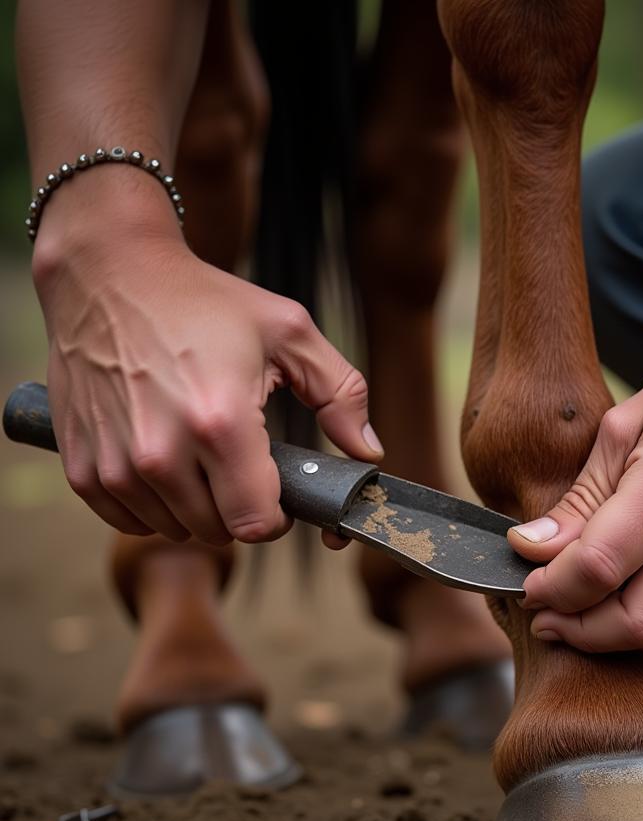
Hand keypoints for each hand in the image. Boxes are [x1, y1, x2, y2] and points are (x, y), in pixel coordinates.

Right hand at [36, 231, 382, 544]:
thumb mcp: (290, 332)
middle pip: (218, 533)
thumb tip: (370, 451)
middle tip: (239, 461)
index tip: (277, 487)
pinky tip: (163, 459)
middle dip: (239, 507)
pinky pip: (130, 521)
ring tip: (198, 451)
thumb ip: (342, 393)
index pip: (257, 524)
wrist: (107, 273)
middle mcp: (161, 453)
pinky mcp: (80, 467)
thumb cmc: (203, 300)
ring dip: (195, 506)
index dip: (276, 516)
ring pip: (174, 530)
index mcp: (221, 423)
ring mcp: (115, 464)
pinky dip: (152, 504)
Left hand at [508, 326, 642, 654]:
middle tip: (542, 610)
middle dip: (574, 629)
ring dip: (607, 635)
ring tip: (574, 608)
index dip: (549, 588)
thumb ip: (577, 500)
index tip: (526, 581)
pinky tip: (619, 594)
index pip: (595, 569)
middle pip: (629, 624)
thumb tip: (530, 548)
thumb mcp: (621, 428)